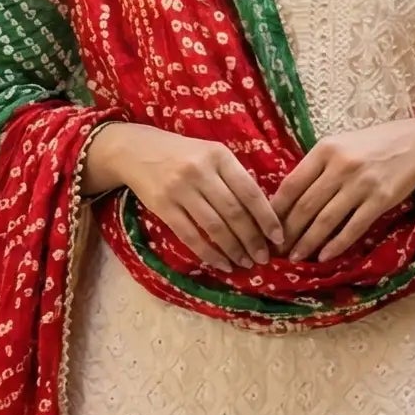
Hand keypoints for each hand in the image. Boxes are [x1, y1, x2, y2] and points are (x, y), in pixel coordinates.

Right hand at [83, 124, 283, 270]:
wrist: (136, 151)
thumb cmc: (184, 154)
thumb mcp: (212, 154)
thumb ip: (234, 177)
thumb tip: (264, 213)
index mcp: (220, 156)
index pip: (250, 192)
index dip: (267, 218)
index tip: (278, 237)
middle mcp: (201, 171)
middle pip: (234, 212)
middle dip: (252, 239)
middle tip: (264, 257)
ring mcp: (180, 189)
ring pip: (214, 226)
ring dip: (233, 249)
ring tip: (246, 262)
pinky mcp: (162, 206)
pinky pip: (190, 235)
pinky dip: (208, 253)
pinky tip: (222, 263)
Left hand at [272, 118, 414, 262]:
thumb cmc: (371, 145)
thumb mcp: (339, 145)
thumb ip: (316, 167)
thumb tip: (287, 198)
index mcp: (325, 150)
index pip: (291, 185)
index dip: (276, 210)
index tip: (265, 228)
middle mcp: (340, 166)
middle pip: (305, 206)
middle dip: (288, 232)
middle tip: (275, 250)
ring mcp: (361, 184)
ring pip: (326, 220)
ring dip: (307, 242)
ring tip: (295, 256)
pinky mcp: (380, 200)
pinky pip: (353, 227)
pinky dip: (336, 244)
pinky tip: (324, 256)